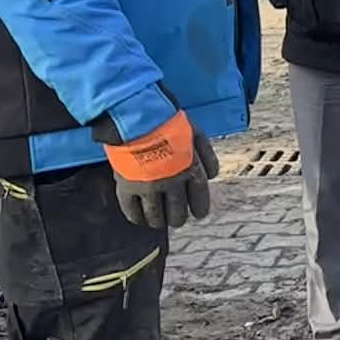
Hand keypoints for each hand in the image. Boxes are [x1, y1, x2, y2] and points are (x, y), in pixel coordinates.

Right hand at [103, 111, 217, 228]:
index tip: (198, 214)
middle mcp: (171, 183)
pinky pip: (132, 211)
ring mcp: (148, 187)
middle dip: (178, 219)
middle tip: (177, 219)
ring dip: (159, 222)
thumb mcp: (197, 135)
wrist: (138, 118)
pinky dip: (137, 218)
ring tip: (159, 221)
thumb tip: (212, 176)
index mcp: (191, 171)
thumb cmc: (169, 124)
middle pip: (177, 213)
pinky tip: (140, 219)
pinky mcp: (127, 187)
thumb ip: (207, 156)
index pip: (199, 199)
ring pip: (156, 217)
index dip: (200, 209)